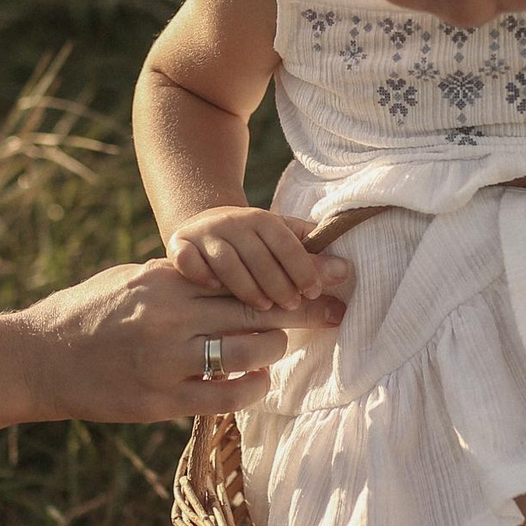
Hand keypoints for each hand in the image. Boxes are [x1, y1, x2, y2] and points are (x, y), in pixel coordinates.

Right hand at [12, 258, 345, 422]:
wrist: (36, 359)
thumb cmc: (85, 313)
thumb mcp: (131, 278)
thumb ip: (179, 275)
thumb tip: (227, 270)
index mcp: (164, 281)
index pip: (242, 275)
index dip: (288, 277)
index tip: (324, 276)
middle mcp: (169, 318)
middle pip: (257, 309)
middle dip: (301, 310)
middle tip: (332, 310)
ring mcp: (165, 362)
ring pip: (250, 352)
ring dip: (274, 349)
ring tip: (277, 346)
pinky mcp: (160, 401)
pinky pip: (226, 395)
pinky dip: (252, 386)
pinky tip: (259, 379)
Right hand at [166, 205, 341, 310]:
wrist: (204, 226)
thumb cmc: (254, 244)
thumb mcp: (281, 243)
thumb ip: (310, 257)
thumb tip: (345, 271)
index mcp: (262, 218)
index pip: (287, 242)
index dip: (303, 267)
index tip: (315, 292)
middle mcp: (232, 222)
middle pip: (259, 255)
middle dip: (278, 283)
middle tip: (291, 307)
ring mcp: (204, 233)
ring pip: (226, 261)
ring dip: (246, 286)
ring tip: (262, 308)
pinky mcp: (179, 245)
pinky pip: (188, 261)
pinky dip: (201, 275)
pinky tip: (214, 292)